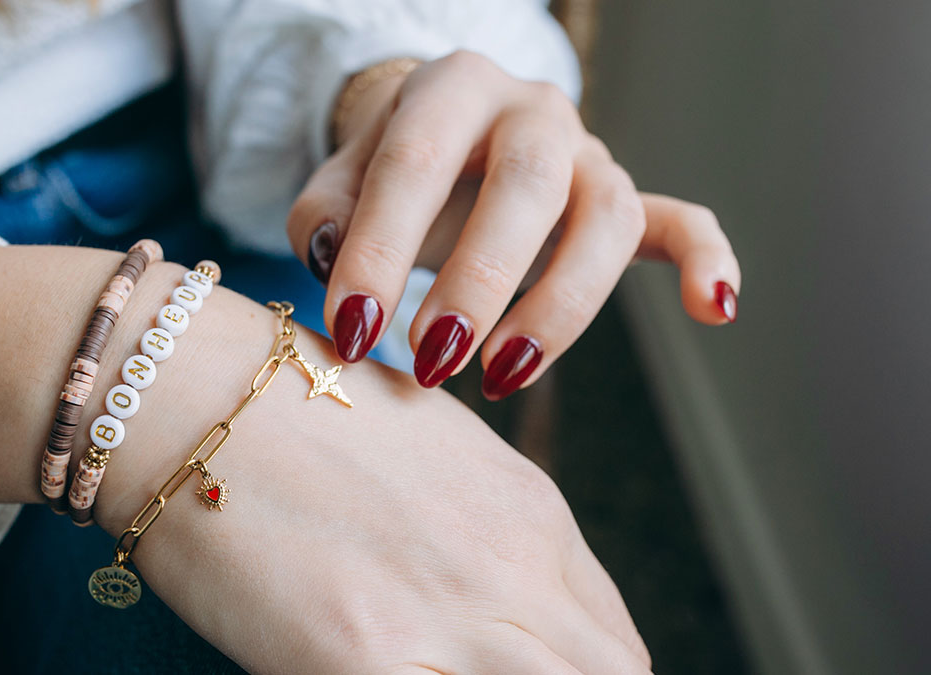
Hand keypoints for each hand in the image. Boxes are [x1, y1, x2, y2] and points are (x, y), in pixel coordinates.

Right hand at [92, 288, 651, 673]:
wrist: (190, 393)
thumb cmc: (295, 408)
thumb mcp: (431, 447)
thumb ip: (490, 526)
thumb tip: (509, 591)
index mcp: (530, 514)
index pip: (615, 644)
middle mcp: (509, 568)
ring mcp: (443, 620)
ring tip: (433, 673)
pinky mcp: (359, 662)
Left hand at [288, 51, 740, 397]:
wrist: (446, 133)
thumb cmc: (391, 170)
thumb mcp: (341, 178)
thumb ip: (322, 216)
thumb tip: (333, 272)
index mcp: (452, 88)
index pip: (416, 162)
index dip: (381, 251)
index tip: (351, 333)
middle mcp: (532, 111)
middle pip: (526, 184)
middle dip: (479, 280)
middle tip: (431, 361)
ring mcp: (588, 153)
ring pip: (606, 215)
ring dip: (559, 305)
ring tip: (500, 378)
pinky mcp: (627, 199)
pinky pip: (682, 219)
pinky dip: (705, 260)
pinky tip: (715, 310)